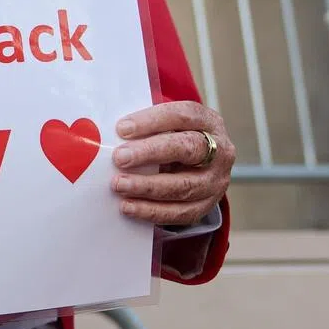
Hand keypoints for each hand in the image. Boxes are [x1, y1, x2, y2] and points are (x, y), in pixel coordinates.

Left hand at [110, 102, 233, 225]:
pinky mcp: (207, 206)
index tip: (122, 128)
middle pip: (186, 149)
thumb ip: (146, 124)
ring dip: (147, 187)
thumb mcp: (168, 122)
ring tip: (119, 184)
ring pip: (183, 186)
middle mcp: (220, 151)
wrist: (200, 163)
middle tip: (120, 158)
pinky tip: (129, 206)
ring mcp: (216, 181)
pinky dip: (152, 211)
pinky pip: (180, 213)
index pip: (182, 116)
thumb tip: (108, 131)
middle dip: (150, 153)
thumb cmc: (175, 136)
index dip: (151, 121)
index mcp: (208, 121)